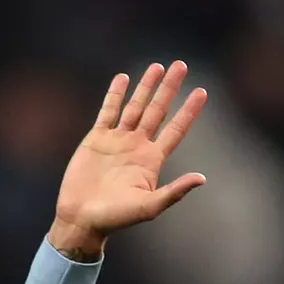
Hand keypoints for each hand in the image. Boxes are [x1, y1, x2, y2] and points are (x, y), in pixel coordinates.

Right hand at [48, 60, 208, 259]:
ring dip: (146, 87)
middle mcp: (137, 146)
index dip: (189, 111)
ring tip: (157, 66)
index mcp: (152, 160)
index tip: (201, 92)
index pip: (176, 129)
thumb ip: (174, 192)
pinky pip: (108, 111)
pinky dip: (115, 95)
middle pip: (158, 110)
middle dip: (169, 88)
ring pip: (135, 106)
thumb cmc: (116, 218)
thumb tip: (201, 179)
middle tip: (181, 65)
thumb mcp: (149, 207)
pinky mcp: (97, 139)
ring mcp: (117, 140)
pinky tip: (123, 78)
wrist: (82, 218)